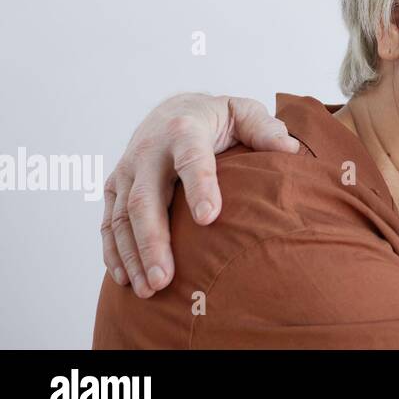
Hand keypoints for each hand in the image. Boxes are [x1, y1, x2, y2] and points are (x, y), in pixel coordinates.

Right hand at [101, 93, 299, 297]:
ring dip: (133, 256)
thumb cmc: (215, 118)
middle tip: (165, 278)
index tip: (208, 218)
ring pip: (122, 218)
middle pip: (146, 199)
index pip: (192, 160)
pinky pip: (109, 223)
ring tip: (150, 289)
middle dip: (154, 241)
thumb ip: (265, 129)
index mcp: (185, 130)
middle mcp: (149, 151)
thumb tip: (289, 149)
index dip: (200, 187)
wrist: (171, 109)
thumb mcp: (243, 112)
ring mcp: (127, 171)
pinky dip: (114, 253)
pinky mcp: (115, 187)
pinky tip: (126, 279)